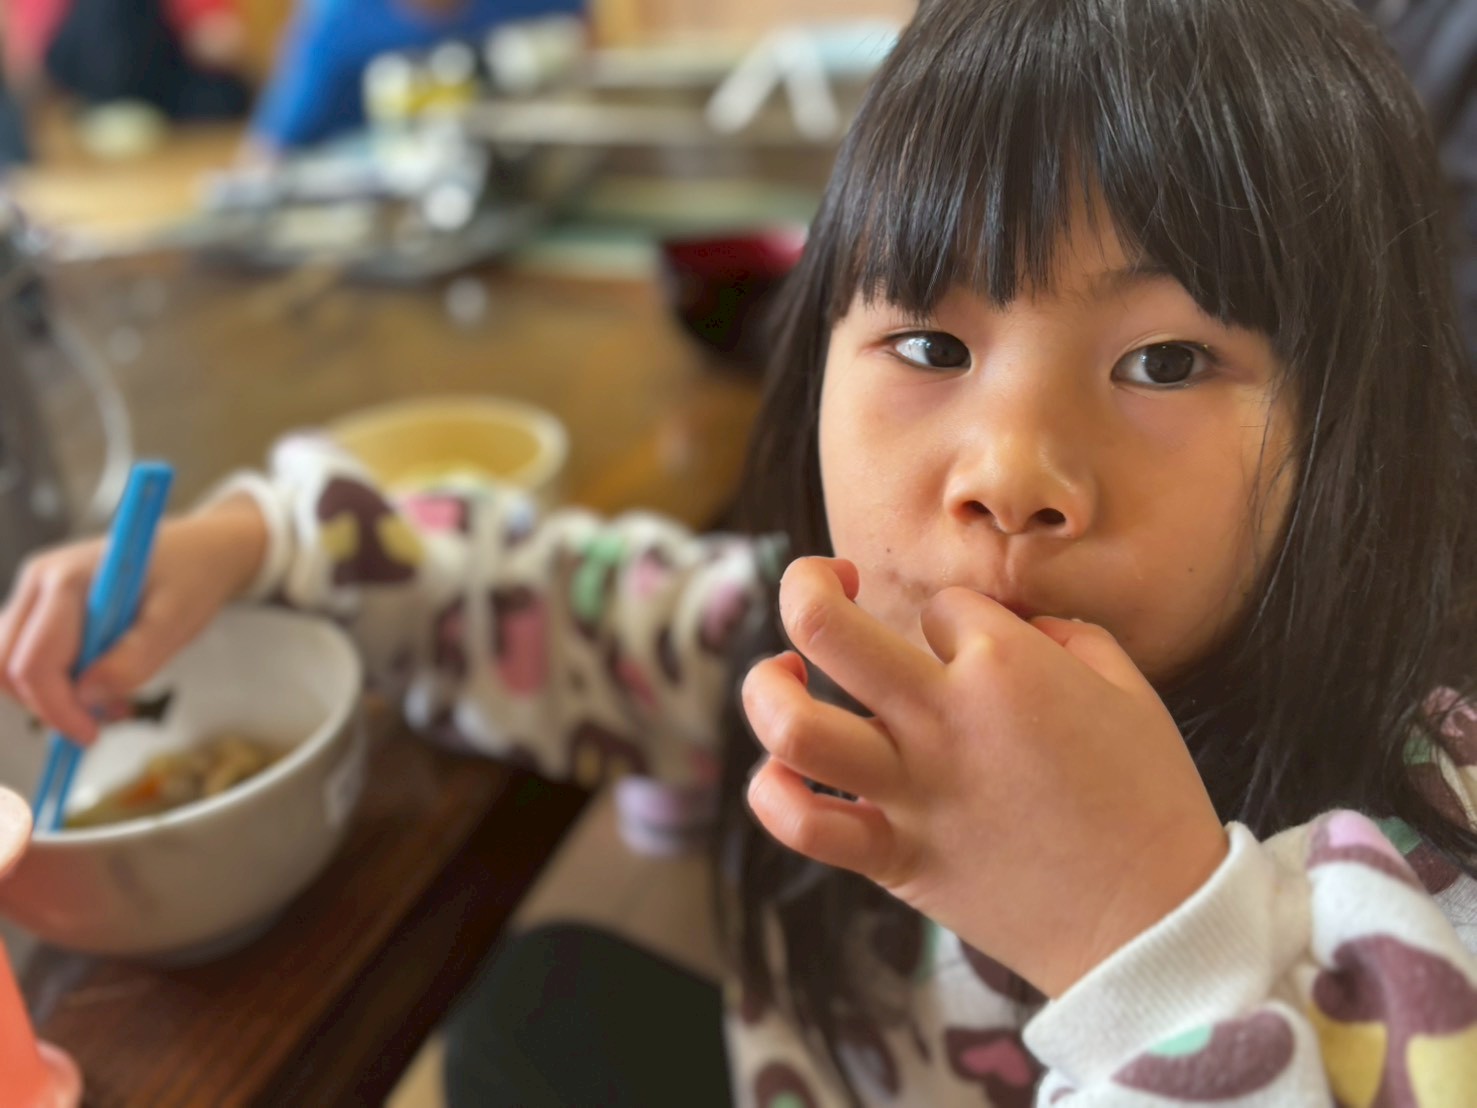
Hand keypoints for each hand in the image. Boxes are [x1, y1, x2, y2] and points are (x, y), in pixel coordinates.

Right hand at [0, 494, 267, 743]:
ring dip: (50, 697)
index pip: (33, 662)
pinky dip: (55, 683)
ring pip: (8, 665)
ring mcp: (35, 593)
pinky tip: (101, 686)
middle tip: (102, 722)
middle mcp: (39, 582)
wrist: (201, 549)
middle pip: (5, 667)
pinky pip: (27, 656)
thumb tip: (86, 698)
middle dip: (48, 706)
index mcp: (68, 579)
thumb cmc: (192, 578)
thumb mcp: (177, 621)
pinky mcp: (41, 608)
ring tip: (112, 703)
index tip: (90, 736)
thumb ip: (134, 660)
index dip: (56, 709)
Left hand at [741, 557, 1228, 996]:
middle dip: (806, 583)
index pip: (940, 605)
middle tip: (825, 583)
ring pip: (791, 726)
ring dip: (767, 686)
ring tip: (785, 674)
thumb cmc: (1149, 799)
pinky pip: (804, 826)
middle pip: (823, 626)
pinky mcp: (894, 857)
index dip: (957, 619)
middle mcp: (941, 719)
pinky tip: (786, 771)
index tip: (979, 651)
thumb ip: (1066, 635)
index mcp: (1005, 666)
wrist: (1151, 922)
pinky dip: (775, 794)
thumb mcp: (1128, 687)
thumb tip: (1018, 625)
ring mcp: (909, 791)